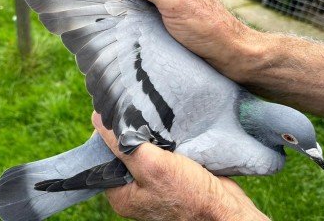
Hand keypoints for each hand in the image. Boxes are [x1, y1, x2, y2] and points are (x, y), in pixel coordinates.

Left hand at [92, 112, 267, 220]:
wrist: (226, 210)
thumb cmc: (190, 194)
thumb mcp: (152, 165)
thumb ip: (122, 144)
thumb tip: (96, 120)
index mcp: (121, 195)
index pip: (102, 157)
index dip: (106, 135)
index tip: (115, 115)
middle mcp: (134, 190)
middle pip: (121, 153)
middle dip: (128, 133)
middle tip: (135, 114)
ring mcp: (152, 183)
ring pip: (141, 151)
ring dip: (146, 135)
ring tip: (150, 118)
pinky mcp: (170, 176)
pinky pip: (159, 153)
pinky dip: (161, 140)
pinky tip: (165, 129)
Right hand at [113, 0, 257, 80]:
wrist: (227, 55)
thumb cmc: (208, 27)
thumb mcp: (173, 1)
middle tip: (121, 6)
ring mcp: (169, 2)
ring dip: (132, 7)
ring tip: (130, 18)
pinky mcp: (166, 19)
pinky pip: (145, 13)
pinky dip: (138, 19)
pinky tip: (136, 27)